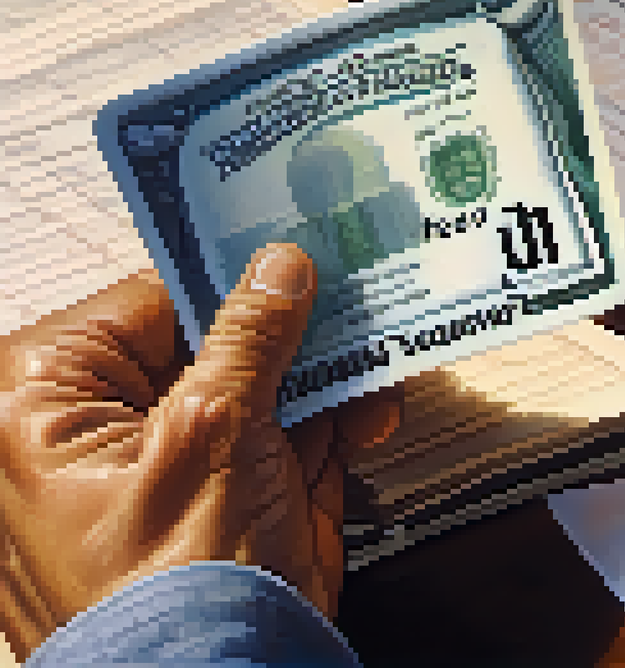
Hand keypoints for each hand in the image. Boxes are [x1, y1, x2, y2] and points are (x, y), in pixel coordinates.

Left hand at [0, 244, 398, 659]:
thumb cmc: (169, 585)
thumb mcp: (212, 433)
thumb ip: (249, 337)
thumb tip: (279, 267)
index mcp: (45, 403)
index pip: (148, 299)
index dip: (229, 269)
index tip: (297, 239)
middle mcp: (99, 430)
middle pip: (208, 340)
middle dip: (292, 325)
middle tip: (353, 288)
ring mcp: (168, 468)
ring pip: (257, 386)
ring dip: (326, 372)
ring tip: (380, 355)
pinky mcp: (223, 502)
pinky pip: (280, 438)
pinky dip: (332, 423)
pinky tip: (372, 411)